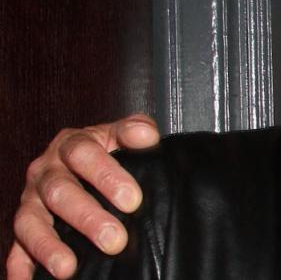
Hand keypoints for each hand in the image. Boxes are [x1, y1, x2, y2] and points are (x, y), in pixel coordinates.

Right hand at [7, 114, 159, 279]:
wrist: (76, 158)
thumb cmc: (101, 149)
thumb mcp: (117, 134)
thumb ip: (133, 130)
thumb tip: (147, 136)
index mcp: (71, 145)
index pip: (84, 154)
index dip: (107, 176)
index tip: (132, 199)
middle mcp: (46, 171)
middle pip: (60, 192)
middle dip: (87, 217)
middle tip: (115, 239)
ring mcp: (31, 200)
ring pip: (32, 222)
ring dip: (49, 246)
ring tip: (68, 268)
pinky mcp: (24, 227)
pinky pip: (16, 247)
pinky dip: (20, 265)